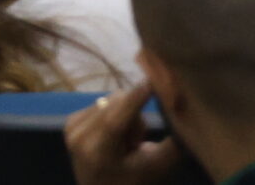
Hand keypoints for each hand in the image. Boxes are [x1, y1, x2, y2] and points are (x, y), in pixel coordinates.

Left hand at [65, 83, 182, 184]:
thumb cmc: (134, 182)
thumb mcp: (158, 165)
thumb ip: (173, 142)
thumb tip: (184, 112)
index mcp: (98, 150)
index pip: (117, 117)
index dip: (135, 98)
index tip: (152, 81)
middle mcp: (79, 134)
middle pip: (116, 103)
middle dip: (134, 115)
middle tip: (136, 143)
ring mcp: (71, 126)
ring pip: (110, 100)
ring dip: (125, 115)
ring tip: (125, 143)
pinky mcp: (70, 121)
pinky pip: (101, 103)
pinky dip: (113, 115)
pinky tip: (114, 137)